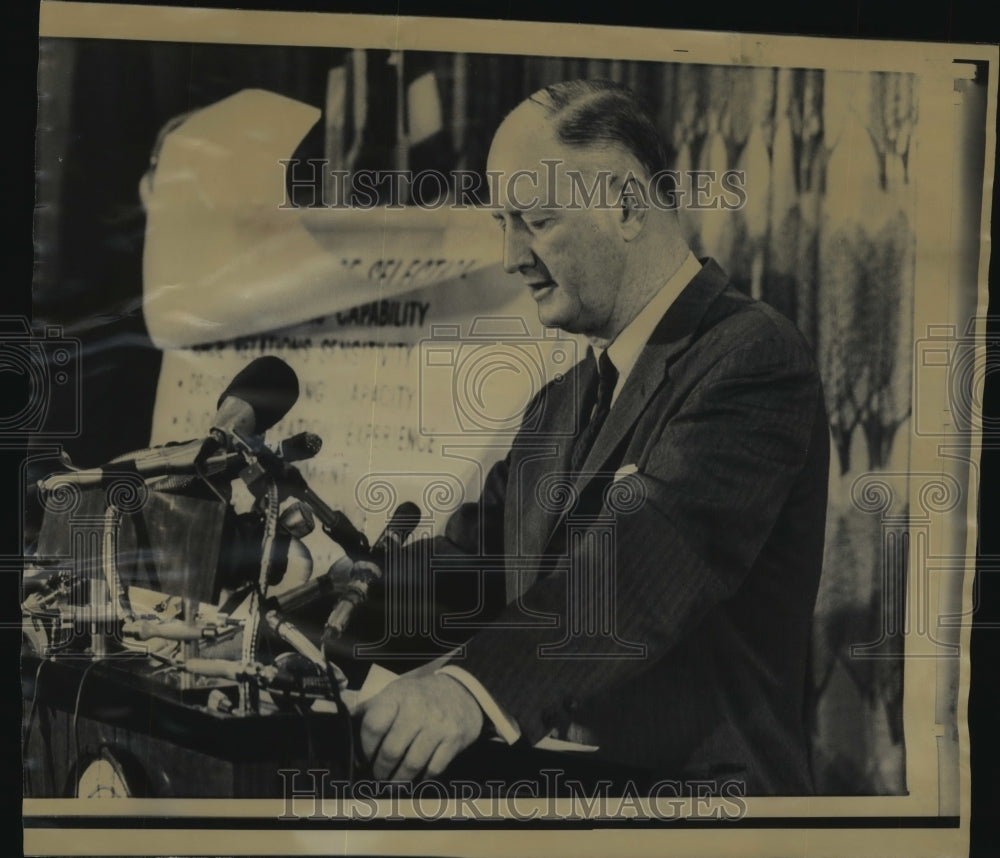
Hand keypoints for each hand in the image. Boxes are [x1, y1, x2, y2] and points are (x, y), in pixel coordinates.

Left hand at [357, 673, 483, 781]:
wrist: (462, 691)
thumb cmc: (420, 696)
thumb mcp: (394, 693)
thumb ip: (370, 710)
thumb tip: (344, 728)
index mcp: (397, 696)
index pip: (373, 726)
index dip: (365, 748)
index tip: (364, 758)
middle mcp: (417, 709)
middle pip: (391, 750)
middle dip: (380, 770)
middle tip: (378, 776)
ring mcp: (437, 725)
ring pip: (411, 764)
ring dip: (398, 780)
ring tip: (393, 784)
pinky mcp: (453, 739)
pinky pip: (433, 769)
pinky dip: (422, 779)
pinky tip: (416, 779)